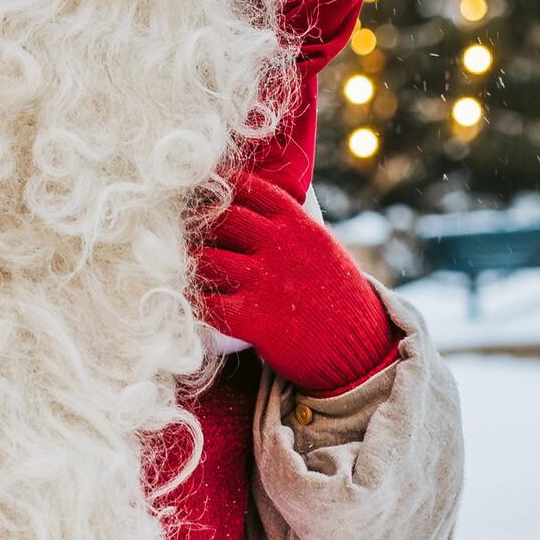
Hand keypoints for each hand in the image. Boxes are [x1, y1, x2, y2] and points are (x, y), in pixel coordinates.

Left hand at [195, 170, 399, 396]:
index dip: (222, 186)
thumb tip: (256, 207)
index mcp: (299, 227)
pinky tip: (188, 301)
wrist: (361, 353)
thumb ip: (292, 228)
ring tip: (177, 265)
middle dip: (196, 221)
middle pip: (220, 218)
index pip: (251, 189)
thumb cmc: (341, 299)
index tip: (203, 189)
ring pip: (206, 260)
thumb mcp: (324, 249)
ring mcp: (265, 283)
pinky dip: (193, 301)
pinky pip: (207, 303)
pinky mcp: (254, 320)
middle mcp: (280, 248)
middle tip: (178, 228)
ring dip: (187, 262)